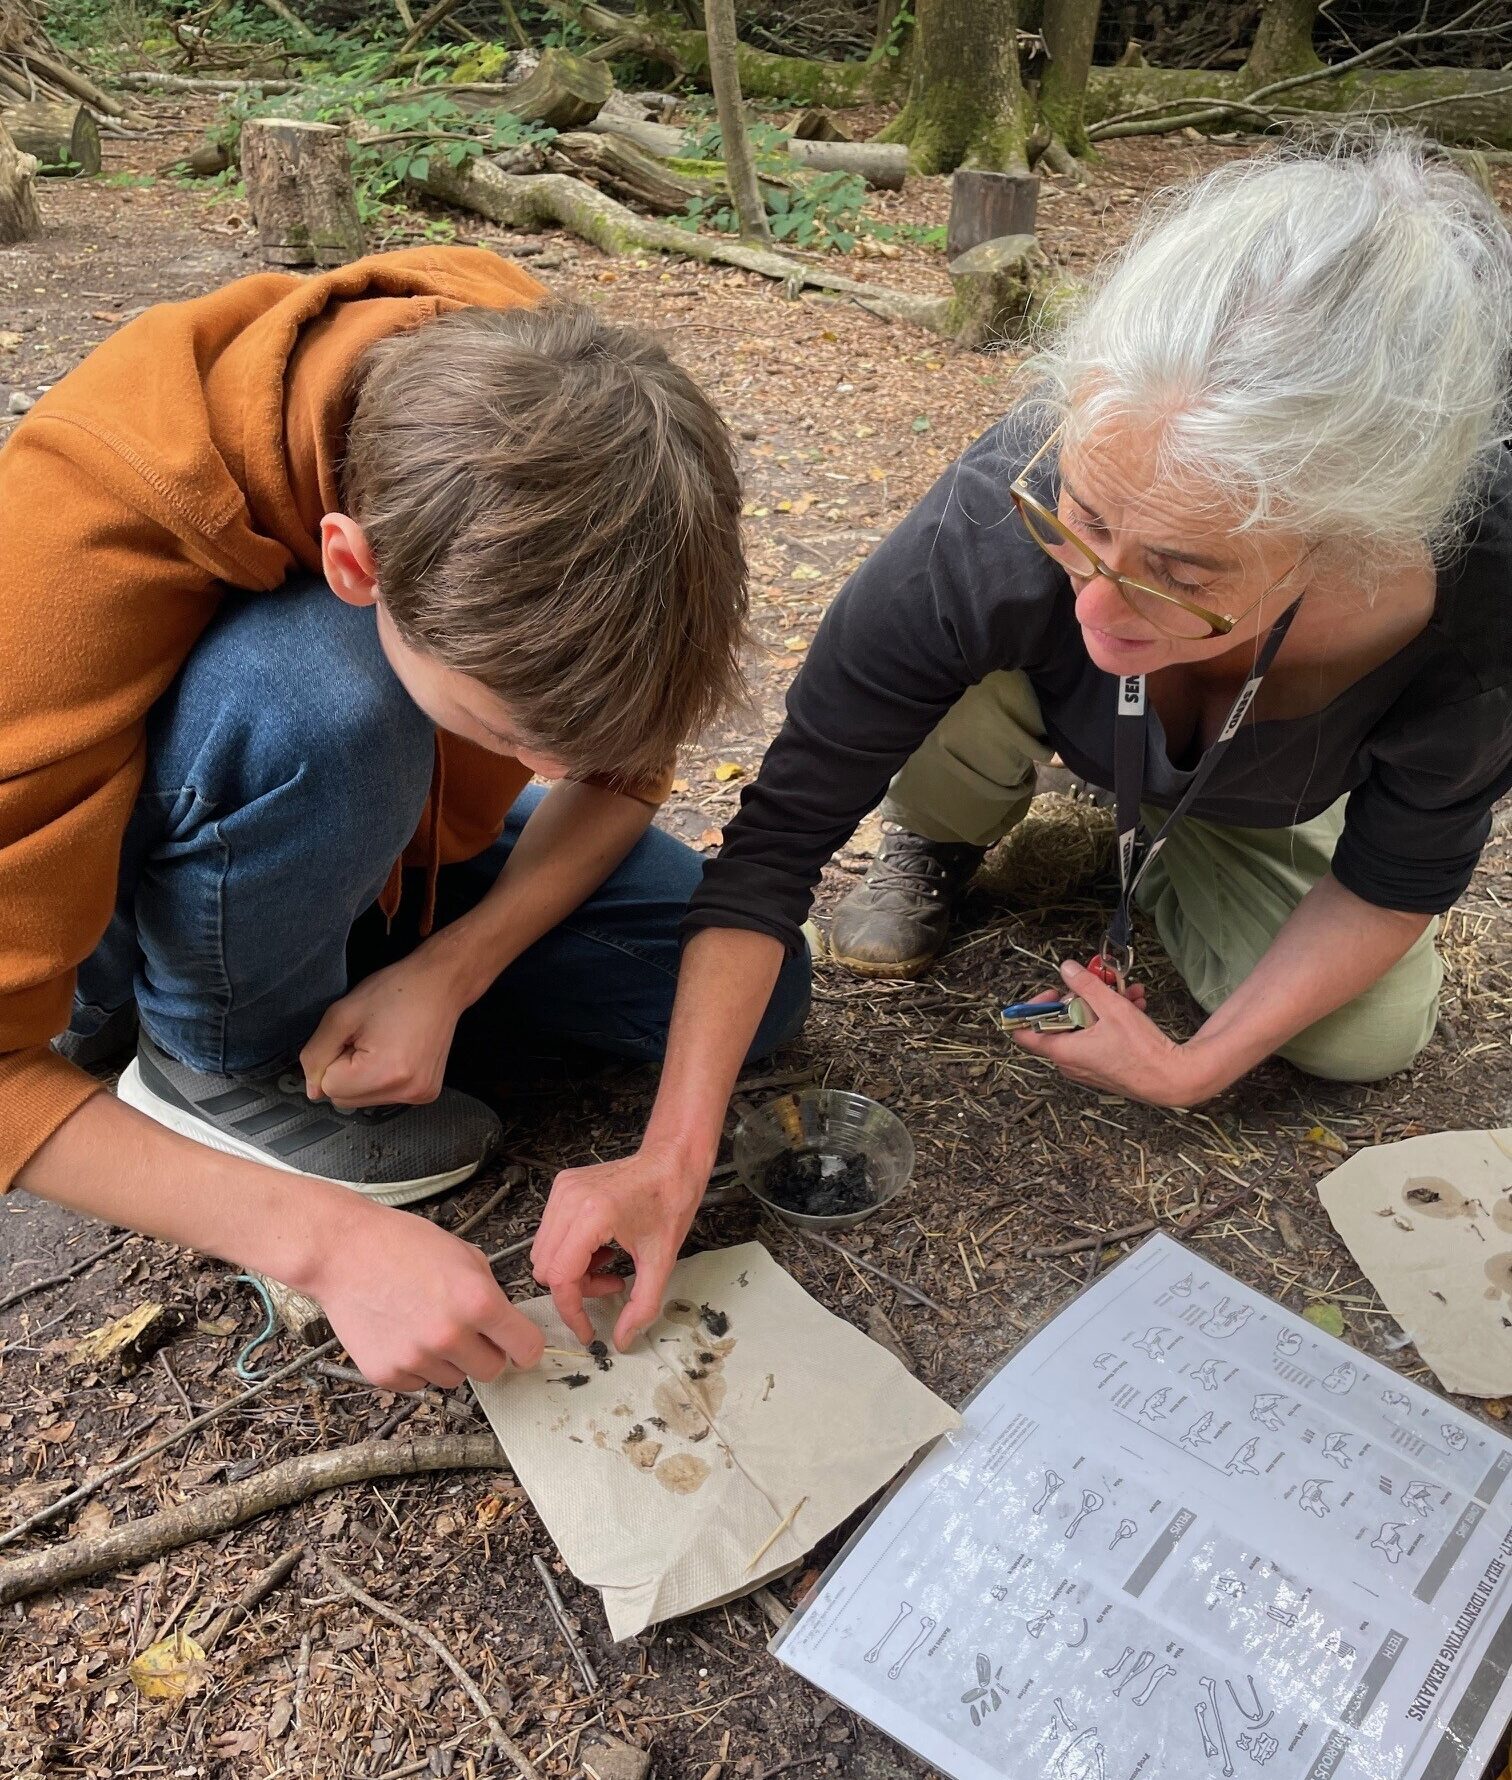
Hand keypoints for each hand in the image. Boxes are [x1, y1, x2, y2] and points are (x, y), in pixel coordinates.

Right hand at [296, 1200, 544, 1390]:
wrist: (343, 1251)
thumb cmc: (401, 1244)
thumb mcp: (463, 1254)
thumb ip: (489, 1292)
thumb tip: (505, 1323)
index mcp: (478, 1302)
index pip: (526, 1348)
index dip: (525, 1346)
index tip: (519, 1346)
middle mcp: (450, 1336)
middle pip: (492, 1370)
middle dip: (487, 1353)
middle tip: (468, 1331)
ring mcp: (416, 1358)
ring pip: (455, 1378)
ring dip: (449, 1360)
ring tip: (425, 1324)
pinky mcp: (386, 1373)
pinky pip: (419, 1382)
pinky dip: (416, 1365)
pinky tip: (402, 1333)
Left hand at [302, 950, 465, 1107]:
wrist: (440, 984)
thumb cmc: (398, 991)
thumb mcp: (342, 1014)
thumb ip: (316, 1054)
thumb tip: (312, 1088)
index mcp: (384, 1073)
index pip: (328, 1087)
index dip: (332, 1059)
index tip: (353, 1038)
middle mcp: (405, 1091)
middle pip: (345, 1099)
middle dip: (345, 1072)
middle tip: (366, 1040)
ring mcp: (419, 1095)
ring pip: (362, 1100)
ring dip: (362, 1076)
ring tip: (382, 1045)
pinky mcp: (426, 1093)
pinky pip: (384, 1096)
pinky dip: (381, 1079)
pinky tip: (395, 1054)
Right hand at [532, 1143, 707, 1350]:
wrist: (672, 1161)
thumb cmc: (670, 1200)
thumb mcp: (662, 1261)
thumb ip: (642, 1305)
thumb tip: (623, 1338)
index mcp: (593, 1214)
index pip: (561, 1277)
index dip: (571, 1311)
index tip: (586, 1330)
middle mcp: (570, 1199)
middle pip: (546, 1268)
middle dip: (575, 1289)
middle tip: (610, 1285)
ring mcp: (563, 1190)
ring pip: (544, 1253)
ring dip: (572, 1271)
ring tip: (607, 1263)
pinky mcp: (562, 1186)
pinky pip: (550, 1233)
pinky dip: (570, 1251)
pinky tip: (600, 1247)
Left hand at [1009, 959, 1221, 1106]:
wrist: (1172, 1079)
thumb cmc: (1141, 1049)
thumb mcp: (1111, 1008)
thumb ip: (1085, 986)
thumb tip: (1066, 968)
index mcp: (1062, 1051)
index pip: (1024, 1033)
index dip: (1032, 1008)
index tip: (1053, 992)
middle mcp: (1069, 1063)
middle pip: (1060, 1023)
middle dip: (1081, 998)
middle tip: (1099, 986)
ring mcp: (1086, 1067)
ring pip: (1085, 1027)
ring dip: (1103, 1006)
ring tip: (1128, 992)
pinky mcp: (1102, 1067)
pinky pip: (1098, 1038)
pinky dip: (1112, 1021)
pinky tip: (1135, 1005)